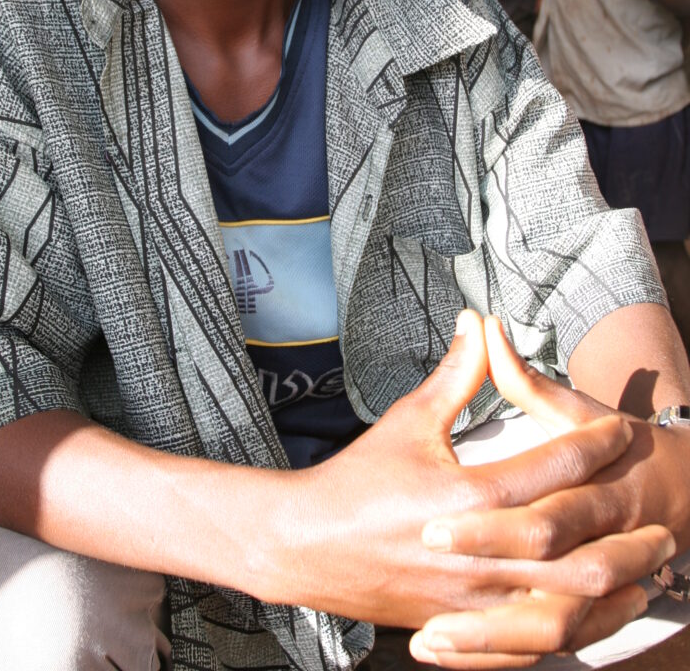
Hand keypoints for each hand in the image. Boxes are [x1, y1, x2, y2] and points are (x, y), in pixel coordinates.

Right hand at [277, 312, 670, 642]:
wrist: (307, 545)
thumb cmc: (358, 481)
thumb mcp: (409, 421)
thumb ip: (456, 377)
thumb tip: (480, 323)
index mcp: (467, 494)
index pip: (553, 467)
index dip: (594, 444)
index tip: (622, 431)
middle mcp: (477, 551)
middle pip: (577, 548)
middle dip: (627, 534)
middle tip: (663, 520)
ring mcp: (472, 599)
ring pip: (565, 605)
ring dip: (613, 590)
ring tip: (645, 573)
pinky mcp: (464, 629)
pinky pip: (533, 643)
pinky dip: (574, 630)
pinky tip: (594, 616)